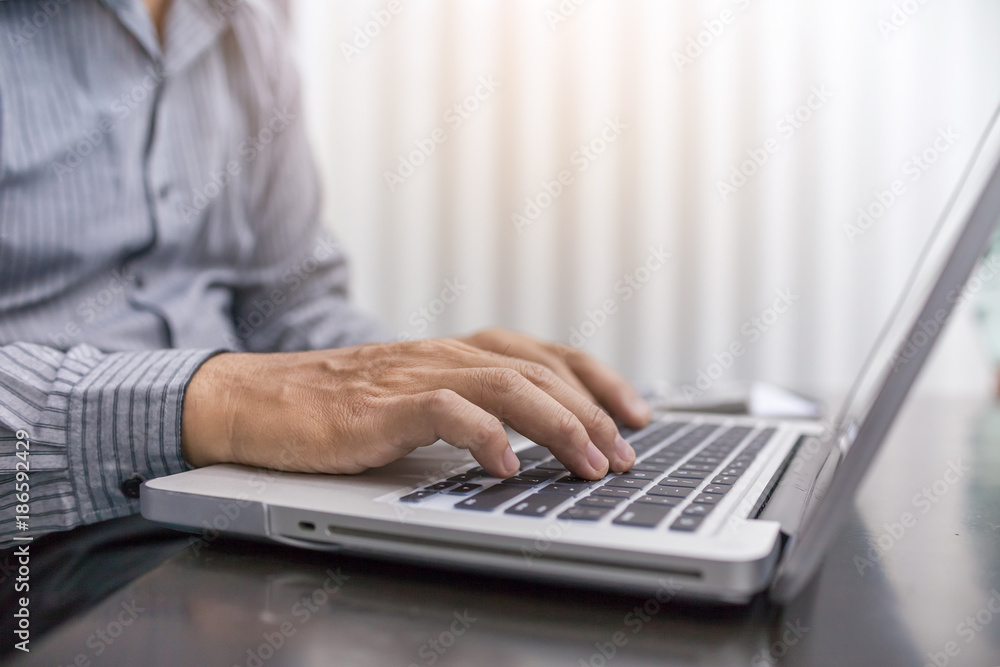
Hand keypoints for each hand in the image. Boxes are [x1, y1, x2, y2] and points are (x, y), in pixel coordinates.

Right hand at [182, 333, 649, 479]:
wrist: (258, 401)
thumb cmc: (338, 408)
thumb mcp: (418, 400)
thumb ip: (469, 408)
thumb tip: (529, 442)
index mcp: (457, 353)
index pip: (546, 354)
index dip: (598, 381)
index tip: (636, 415)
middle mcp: (444, 355)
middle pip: (538, 369)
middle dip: (592, 413)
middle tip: (624, 457)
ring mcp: (413, 376)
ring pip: (505, 384)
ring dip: (557, 425)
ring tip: (589, 464)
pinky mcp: (380, 405)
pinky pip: (444, 411)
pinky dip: (483, 436)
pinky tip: (507, 468)